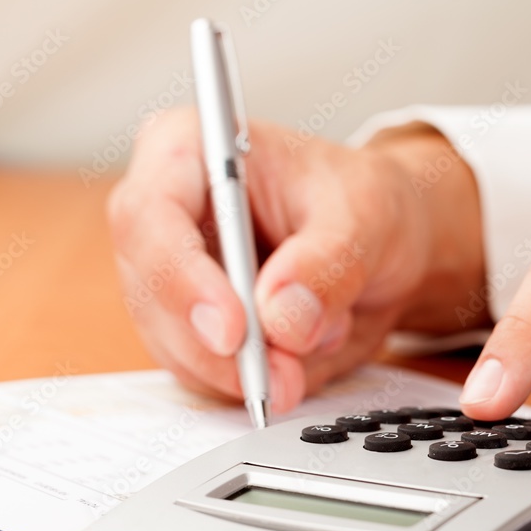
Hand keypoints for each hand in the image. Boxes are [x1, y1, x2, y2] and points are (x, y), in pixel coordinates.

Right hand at [109, 109, 484, 412]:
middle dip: (220, 348)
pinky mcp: (188, 329)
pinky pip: (203, 375)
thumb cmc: (363, 204)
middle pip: (152, 293)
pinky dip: (256, 381)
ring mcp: (169, 277)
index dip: (182, 279)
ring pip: (175, 346)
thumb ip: (327, 264)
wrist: (381, 245)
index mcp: (187, 150)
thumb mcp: (366, 217)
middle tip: (285, 376)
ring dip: (246, 369)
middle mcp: (163, 215)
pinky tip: (305, 354)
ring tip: (322, 341)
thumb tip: (281, 317)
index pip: (150, 216)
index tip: (233, 331)